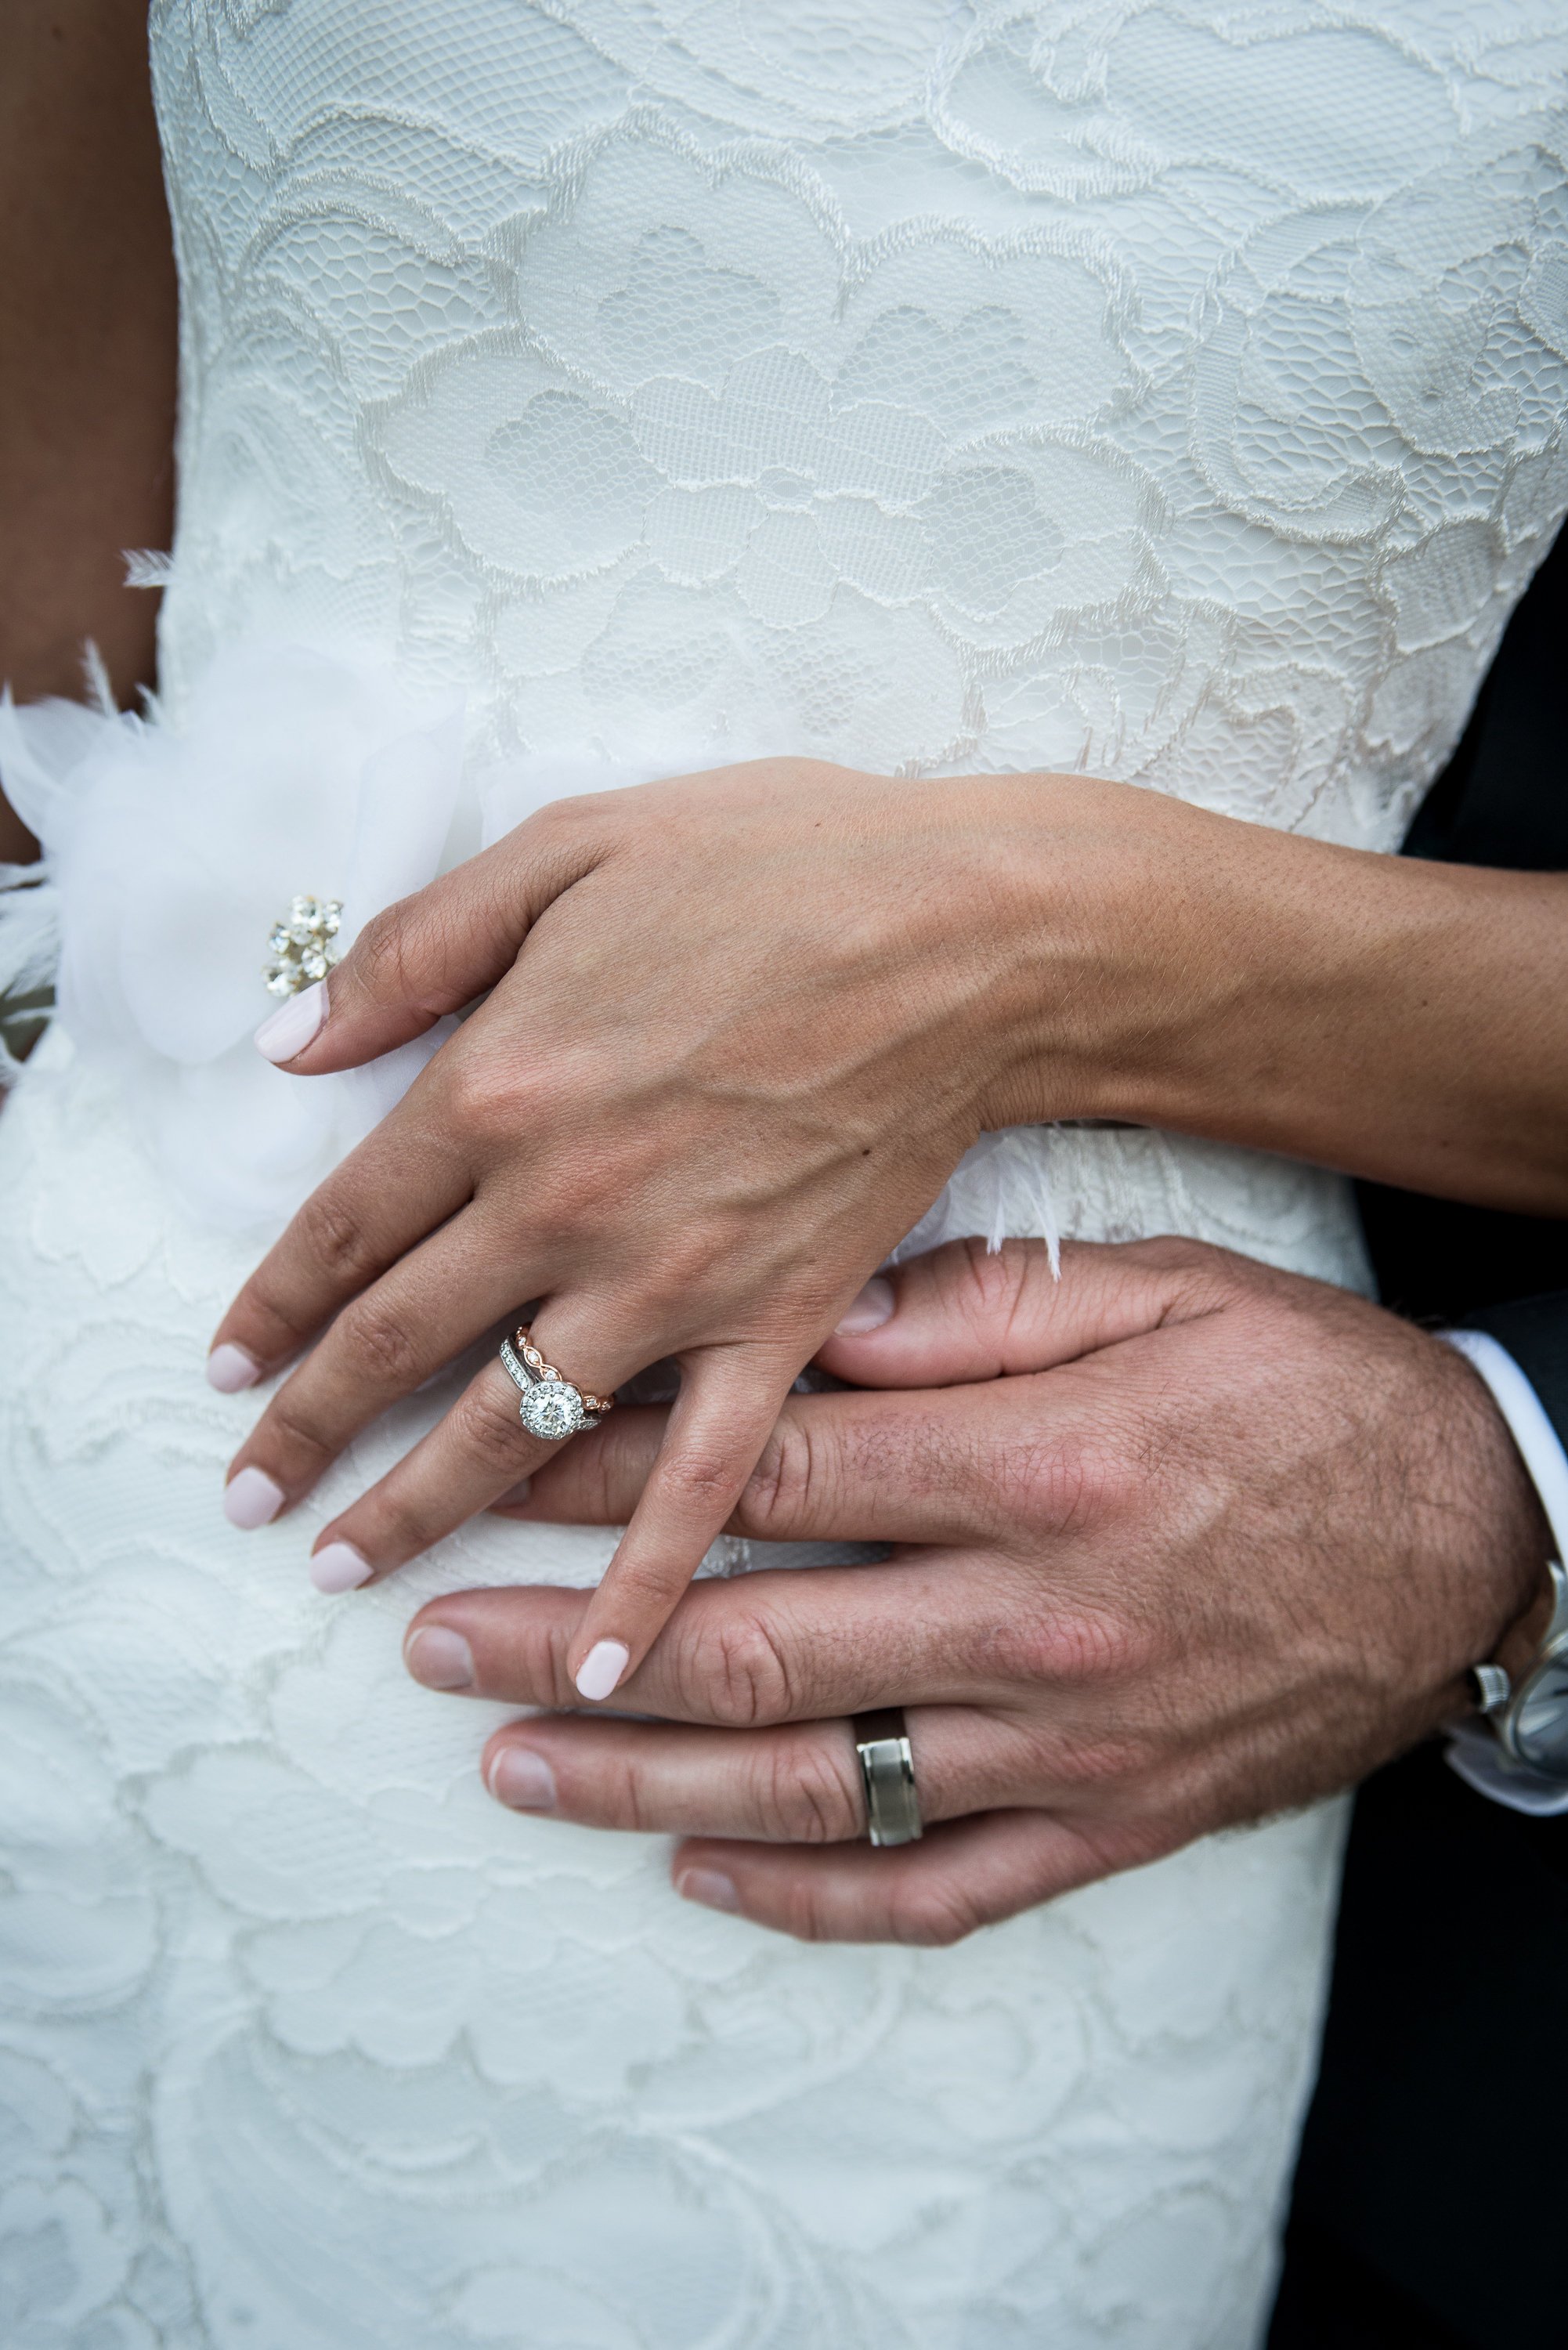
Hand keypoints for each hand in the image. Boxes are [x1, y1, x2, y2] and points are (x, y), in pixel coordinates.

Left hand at [209, 757, 1097, 1688]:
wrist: (970, 932)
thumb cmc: (777, 864)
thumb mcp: (565, 848)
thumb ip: (415, 949)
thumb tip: (290, 1040)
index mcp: (499, 1083)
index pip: (343, 1228)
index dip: (272, 1308)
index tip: (226, 1373)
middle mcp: (563, 1203)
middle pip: (399, 1342)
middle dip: (308, 1431)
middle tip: (249, 1499)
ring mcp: (673, 1281)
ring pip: (512, 1426)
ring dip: (416, 1508)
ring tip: (345, 1572)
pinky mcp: (781, 1324)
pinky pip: (700, 1476)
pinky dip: (649, 1575)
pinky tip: (603, 1663)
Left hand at [399, 1236, 1548, 1942]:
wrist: (1479, 1541)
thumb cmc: (1311, 1394)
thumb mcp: (1167, 1287)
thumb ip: (982, 1304)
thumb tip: (815, 1313)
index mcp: (1035, 1467)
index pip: (768, 1470)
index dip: (609, 1470)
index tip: (495, 1460)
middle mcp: (1031, 1621)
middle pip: (751, 1640)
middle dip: (568, 1643)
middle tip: (429, 1636)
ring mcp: (1065, 1745)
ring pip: (813, 1782)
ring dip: (639, 1774)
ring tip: (503, 1762)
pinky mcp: (1108, 1824)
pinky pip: (934, 1893)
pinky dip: (808, 1896)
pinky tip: (698, 1871)